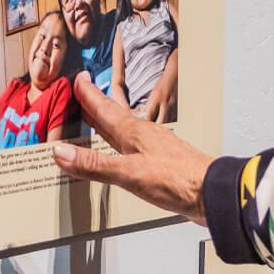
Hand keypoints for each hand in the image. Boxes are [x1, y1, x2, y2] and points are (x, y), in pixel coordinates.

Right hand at [50, 82, 210, 223]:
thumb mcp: (128, 173)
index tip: (78, 80)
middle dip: (95, 104)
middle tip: (83, 90)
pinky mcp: (161, 164)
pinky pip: (133, 147)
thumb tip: (61, 153)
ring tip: (97, 117)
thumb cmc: (177, 179)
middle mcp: (143, 136)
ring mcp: (154, 149)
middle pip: (113, 116)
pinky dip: (121, 144)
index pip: (104, 110)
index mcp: (133, 133)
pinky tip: (124, 150)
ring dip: (108, 122)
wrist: (212, 193)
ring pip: (124, 130)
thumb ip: (94, 164)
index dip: (89, 95)